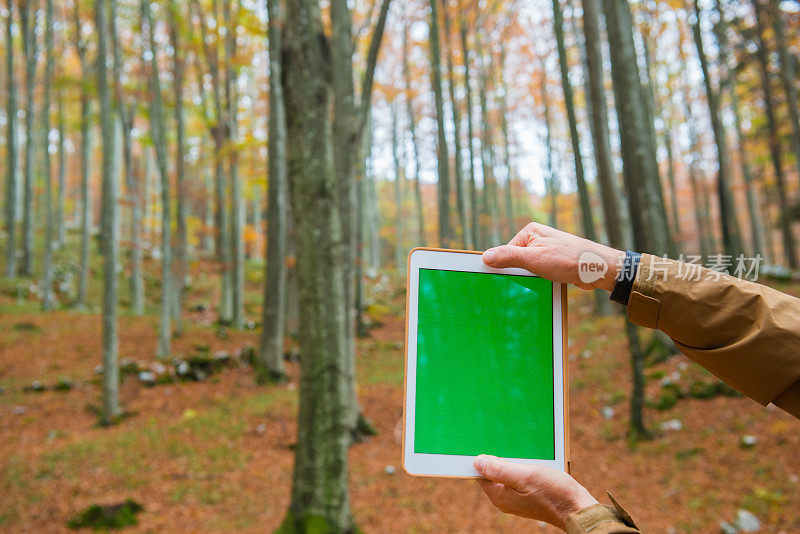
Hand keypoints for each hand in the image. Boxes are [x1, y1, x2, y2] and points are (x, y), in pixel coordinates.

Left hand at [474, 455, 597, 529]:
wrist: (577, 507)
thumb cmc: (553, 493)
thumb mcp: (525, 476)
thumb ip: (500, 470)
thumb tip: (477, 462)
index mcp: (500, 496)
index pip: (479, 474)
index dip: (480, 458)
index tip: (482, 443)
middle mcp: (505, 498)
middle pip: (492, 472)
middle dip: (497, 457)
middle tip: (503, 441)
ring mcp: (517, 497)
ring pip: (507, 472)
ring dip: (511, 460)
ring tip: (519, 450)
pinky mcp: (527, 494)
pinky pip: (518, 476)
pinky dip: (521, 466)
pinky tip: (529, 458)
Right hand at [482, 222, 624, 291]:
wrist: (598, 269)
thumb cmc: (569, 260)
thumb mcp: (534, 259)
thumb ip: (509, 257)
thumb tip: (486, 257)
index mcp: (530, 232)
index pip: (506, 251)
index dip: (505, 267)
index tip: (503, 279)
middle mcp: (537, 238)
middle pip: (516, 260)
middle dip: (520, 273)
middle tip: (527, 281)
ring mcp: (546, 250)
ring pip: (528, 269)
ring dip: (531, 279)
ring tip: (541, 281)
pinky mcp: (554, 262)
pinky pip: (539, 273)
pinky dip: (540, 280)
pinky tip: (547, 284)